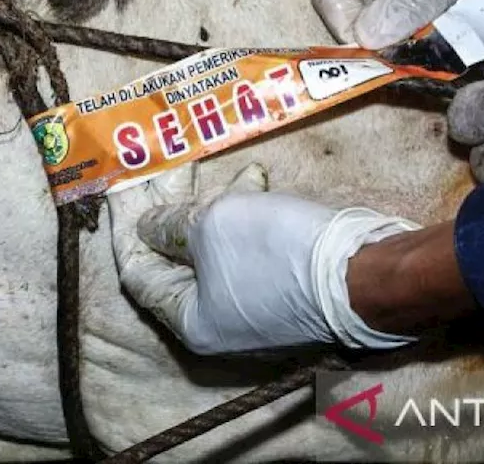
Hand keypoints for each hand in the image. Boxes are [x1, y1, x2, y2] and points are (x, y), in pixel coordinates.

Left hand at [119, 187, 420, 354]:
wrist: (364, 270)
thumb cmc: (275, 251)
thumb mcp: (210, 224)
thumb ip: (169, 223)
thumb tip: (148, 226)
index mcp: (190, 319)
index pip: (139, 270)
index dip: (127, 224)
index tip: (118, 185)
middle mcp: (219, 320)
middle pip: (176, 255)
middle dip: (169, 204)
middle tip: (164, 162)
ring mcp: (254, 304)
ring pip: (215, 245)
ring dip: (212, 201)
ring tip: (217, 165)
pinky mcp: (284, 285)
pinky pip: (247, 245)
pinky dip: (244, 213)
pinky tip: (254, 179)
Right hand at [312, 0, 483, 48]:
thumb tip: (368, 39)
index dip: (349, 27)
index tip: (383, 58)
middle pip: (371, 1)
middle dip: (395, 31)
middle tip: (431, 53)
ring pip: (410, 6)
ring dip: (434, 26)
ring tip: (467, 29)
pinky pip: (444, 1)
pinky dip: (461, 15)